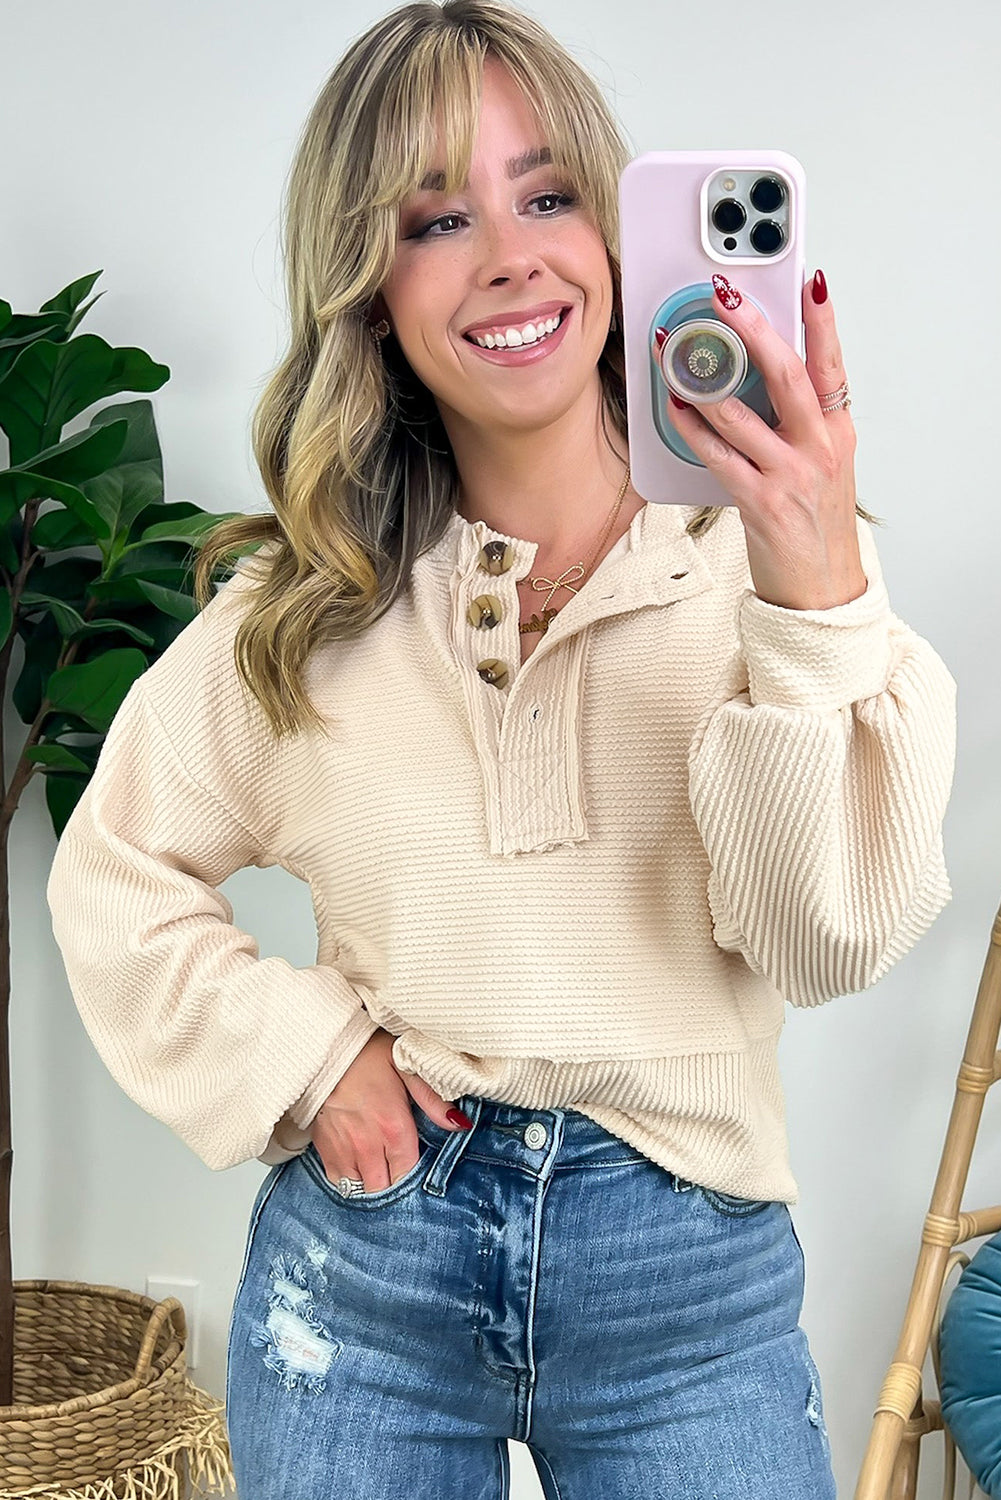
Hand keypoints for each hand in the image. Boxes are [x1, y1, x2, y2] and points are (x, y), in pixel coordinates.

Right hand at [312, 1028, 469, 1190]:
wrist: (325, 1047)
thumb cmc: (368, 1055)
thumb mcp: (407, 1068)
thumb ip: (434, 1101)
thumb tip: (461, 1124)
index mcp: (394, 1128)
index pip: (408, 1175)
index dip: (413, 1175)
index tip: (414, 1165)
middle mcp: (369, 1146)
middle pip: (385, 1189)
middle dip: (393, 1182)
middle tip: (396, 1165)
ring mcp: (344, 1150)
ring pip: (361, 1190)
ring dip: (371, 1181)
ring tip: (378, 1165)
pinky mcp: (324, 1149)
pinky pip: (339, 1182)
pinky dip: (349, 1178)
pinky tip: (357, 1162)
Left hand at [667, 269, 867, 611]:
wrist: (821, 586)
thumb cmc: (816, 523)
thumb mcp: (825, 462)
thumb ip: (801, 420)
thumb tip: (763, 374)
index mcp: (836, 430)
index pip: (832, 363)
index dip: (822, 321)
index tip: (810, 280)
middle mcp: (818, 447)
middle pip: (787, 376)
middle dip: (754, 331)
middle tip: (726, 298)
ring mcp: (789, 475)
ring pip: (741, 416)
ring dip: (703, 381)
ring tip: (675, 352)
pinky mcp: (759, 502)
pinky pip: (718, 456)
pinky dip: (693, 429)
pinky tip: (675, 407)